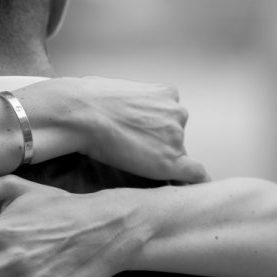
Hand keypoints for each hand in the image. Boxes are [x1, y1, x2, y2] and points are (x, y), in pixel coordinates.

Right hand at [27, 76, 208, 183]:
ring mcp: (176, 137)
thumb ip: (135, 102)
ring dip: (160, 160)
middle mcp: (177, 113)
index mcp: (167, 93)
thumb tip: (125, 113)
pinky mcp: (171, 161)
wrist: (81, 114)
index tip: (142, 138)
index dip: (156, 131)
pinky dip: (194, 182)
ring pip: (177, 155)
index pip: (171, 117)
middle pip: (176, 137)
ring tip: (131, 160)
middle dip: (159, 145)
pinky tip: (188, 188)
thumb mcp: (121, 89)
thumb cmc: (90, 101)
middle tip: (132, 149)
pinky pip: (195, 174)